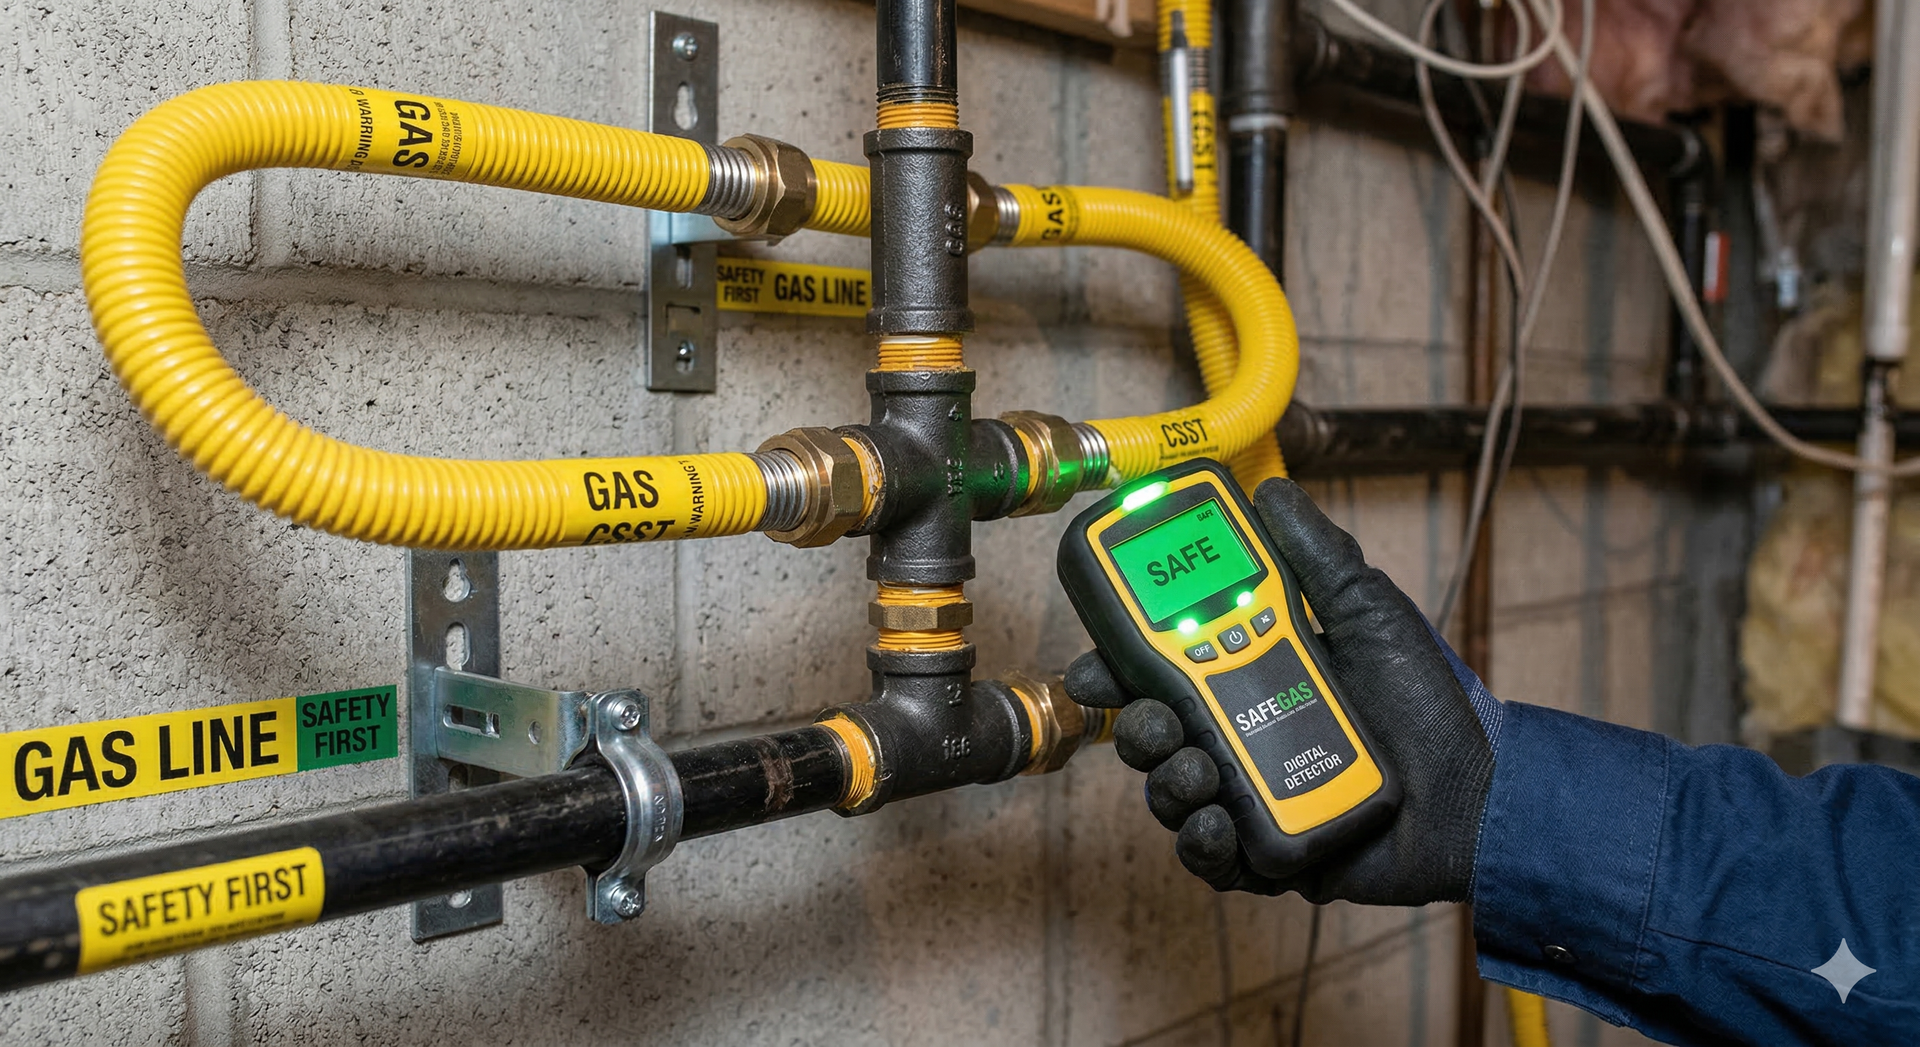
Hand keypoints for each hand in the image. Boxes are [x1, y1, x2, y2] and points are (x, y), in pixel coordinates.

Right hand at [1064, 478, 1499, 904]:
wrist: (1479, 790)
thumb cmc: (1427, 703)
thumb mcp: (1368, 614)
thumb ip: (1317, 556)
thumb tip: (1271, 493)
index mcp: (1249, 677)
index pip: (1163, 669)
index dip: (1119, 667)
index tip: (1098, 663)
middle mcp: (1240, 736)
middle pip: (1153, 733)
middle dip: (1136, 728)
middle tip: (1153, 719)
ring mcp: (1251, 796)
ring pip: (1173, 793)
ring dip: (1168, 783)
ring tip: (1199, 771)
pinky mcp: (1269, 853)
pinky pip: (1214, 857)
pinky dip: (1202, 843)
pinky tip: (1217, 822)